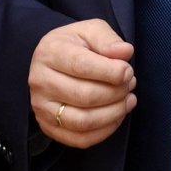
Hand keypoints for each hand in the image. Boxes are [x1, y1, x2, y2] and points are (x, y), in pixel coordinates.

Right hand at [28, 19, 136, 147]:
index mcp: (50, 52)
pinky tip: (117, 116)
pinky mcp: (48, 127)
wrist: (53, 61)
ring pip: (83, 121)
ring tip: (128, 100)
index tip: (128, 71)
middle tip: (130, 84)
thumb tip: (125, 52)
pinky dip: (104, 132)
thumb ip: (108, 40)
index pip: (82, 66)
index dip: (111, 72)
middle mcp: (40, 81)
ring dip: (114, 114)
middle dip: (116, 92)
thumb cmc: (76, 45)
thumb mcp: (91, 31)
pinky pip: (79, 139)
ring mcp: (42, 107)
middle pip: (85, 96)